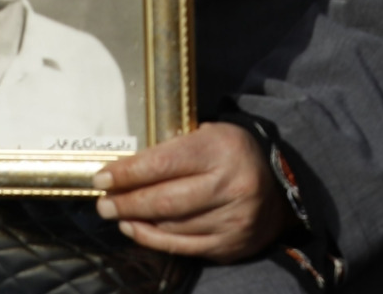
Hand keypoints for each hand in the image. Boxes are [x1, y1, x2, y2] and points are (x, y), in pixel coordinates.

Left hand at [94, 124, 289, 261]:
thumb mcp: (210, 136)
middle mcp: (230, 184)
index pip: (164, 162)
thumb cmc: (233, 156)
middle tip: (104, 202)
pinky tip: (136, 228)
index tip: (102, 177)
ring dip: (136, 220)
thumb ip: (174, 148)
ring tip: (118, 213)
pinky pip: (180, 246)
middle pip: (164, 199)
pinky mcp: (229, 244)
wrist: (280, 188)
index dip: (128, 172)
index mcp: (223, 148)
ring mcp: (231, 218)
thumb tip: (125, 167)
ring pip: (169, 225)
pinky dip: (152, 238)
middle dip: (126, 201)